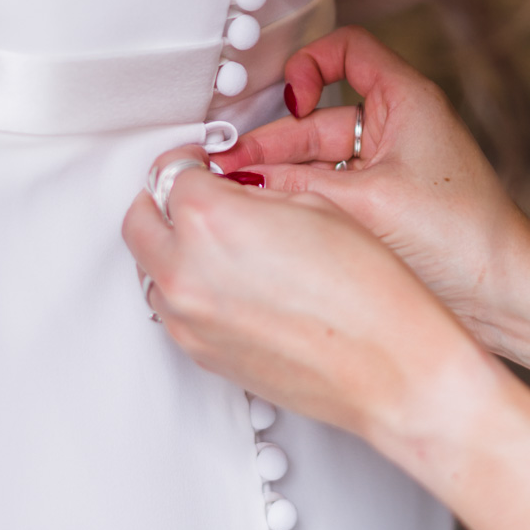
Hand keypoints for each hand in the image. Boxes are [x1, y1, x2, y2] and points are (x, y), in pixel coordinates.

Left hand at [122, 145, 504, 454]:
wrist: (389, 367)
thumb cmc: (367, 293)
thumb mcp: (313, 208)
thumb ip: (254, 195)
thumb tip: (229, 192)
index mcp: (210, 220)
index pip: (171, 174)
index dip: (192, 163)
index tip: (202, 164)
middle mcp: (185, 271)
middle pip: (140, 220)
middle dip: (164, 202)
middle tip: (196, 196)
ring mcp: (187, 320)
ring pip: (150, 269)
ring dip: (173, 250)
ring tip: (221, 247)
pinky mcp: (200, 353)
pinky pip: (173, 311)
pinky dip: (189, 290)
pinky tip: (234, 285)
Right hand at [213, 27, 529, 348]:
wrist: (506, 294)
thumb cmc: (463, 238)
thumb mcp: (366, 203)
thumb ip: (298, 188)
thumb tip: (243, 181)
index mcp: (407, 100)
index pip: (348, 49)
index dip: (310, 65)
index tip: (290, 100)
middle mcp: (400, 126)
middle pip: (320, 116)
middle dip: (274, 142)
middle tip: (230, 169)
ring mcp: (392, 166)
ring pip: (321, 157)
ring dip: (282, 175)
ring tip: (240, 196)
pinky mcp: (388, 202)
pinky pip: (334, 187)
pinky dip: (304, 198)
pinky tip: (273, 216)